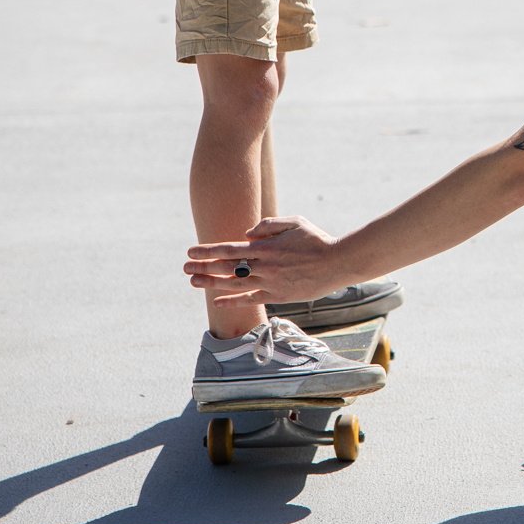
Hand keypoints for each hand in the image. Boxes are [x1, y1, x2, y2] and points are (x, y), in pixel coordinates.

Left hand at [187, 215, 347, 305]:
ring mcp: (270, 283)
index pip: (228, 249)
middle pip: (226, 268)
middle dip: (203, 268)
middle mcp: (264, 267)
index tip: (191, 252)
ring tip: (193, 282)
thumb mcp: (294, 222)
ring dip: (211, 283)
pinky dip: (233, 300)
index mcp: (265, 248)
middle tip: (184, 268)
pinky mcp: (278, 296)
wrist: (338, 263)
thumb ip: (268, 225)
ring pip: (234, 284)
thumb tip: (247, 233)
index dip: (207, 252)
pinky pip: (250, 299)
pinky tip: (217, 301)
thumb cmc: (317, 240)